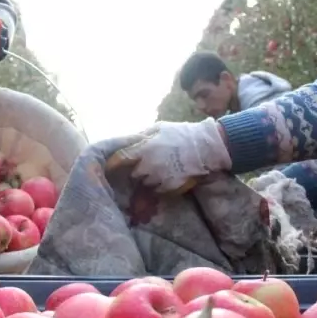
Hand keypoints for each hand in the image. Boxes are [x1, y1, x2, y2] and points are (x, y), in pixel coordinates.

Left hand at [107, 118, 232, 192]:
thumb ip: (142, 135)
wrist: (206, 146)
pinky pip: (159, 189)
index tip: (110, 166)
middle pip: (134, 174)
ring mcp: (159, 177)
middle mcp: (149, 165)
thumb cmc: (182, 133)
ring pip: (146, 183)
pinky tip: (168, 175)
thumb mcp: (159, 128)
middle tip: (146, 164)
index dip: (113, 163)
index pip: (121, 158)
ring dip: (149, 178)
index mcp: (145, 148)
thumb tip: (129, 140)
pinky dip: (160, 185)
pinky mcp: (170, 187)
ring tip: (160, 169)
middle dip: (138, 170)